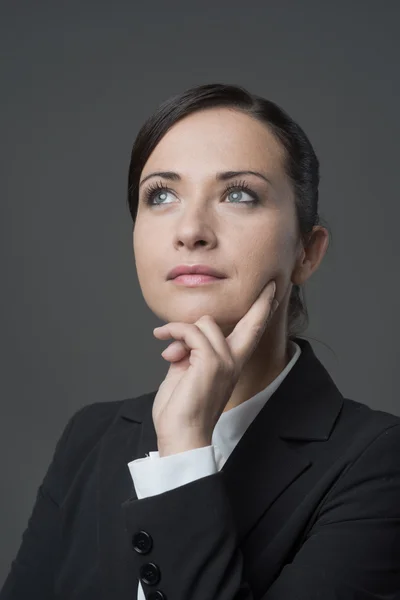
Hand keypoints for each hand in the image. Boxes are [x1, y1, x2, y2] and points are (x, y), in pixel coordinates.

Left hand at [152, 280, 278, 454]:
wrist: (181, 435)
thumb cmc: (180, 410)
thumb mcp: (186, 373)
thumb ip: (189, 353)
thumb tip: (179, 341)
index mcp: (231, 364)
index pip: (252, 332)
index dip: (263, 311)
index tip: (273, 291)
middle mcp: (234, 361)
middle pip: (252, 322)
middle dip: (261, 302)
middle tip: (269, 288)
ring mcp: (225, 361)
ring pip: (204, 323)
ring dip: (181, 331)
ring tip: (169, 351)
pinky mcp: (210, 362)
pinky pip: (190, 332)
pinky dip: (173, 332)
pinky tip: (162, 339)